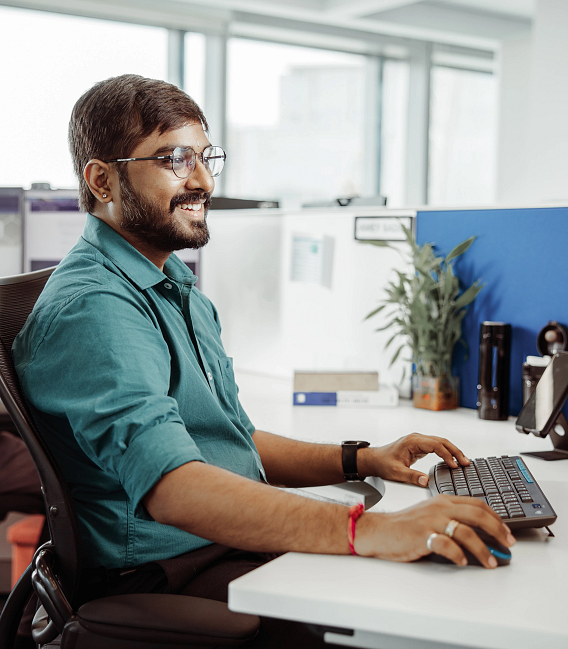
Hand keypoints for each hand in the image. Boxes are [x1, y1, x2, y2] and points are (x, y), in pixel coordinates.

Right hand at [355, 495, 515, 568]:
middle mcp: (439, 508)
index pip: (477, 504)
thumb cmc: (406, 526)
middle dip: (498, 530)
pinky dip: (458, 555)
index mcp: (443, 500)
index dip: (496, 518)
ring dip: (483, 549)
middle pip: (477, 515)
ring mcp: (431, 521)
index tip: (507, 532)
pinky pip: (446, 545)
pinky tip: (463, 562)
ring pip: (466, 532)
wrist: (379, 530)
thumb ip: (453, 519)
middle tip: (508, 544)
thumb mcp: (431, 515)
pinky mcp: (422, 535)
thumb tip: (481, 536)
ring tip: (491, 561)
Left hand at [361, 432, 469, 486]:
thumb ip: (411, 476)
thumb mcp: (396, 472)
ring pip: (440, 443)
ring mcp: (418, 441)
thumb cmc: (382, 464)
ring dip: (452, 451)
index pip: (435, 445)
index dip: (447, 454)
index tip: (454, 465)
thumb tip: (426, 481)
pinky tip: (452, 460)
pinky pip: (436, 447)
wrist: (374, 460)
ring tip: (463, 461)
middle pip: (441, 441)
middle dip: (455, 451)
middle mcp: (416, 438)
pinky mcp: (419, 446)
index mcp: (412, 441)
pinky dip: (446, 453)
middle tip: (465, 462)